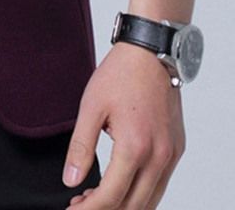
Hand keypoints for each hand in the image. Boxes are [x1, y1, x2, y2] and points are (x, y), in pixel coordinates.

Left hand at [61, 41, 185, 208]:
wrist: (150, 52)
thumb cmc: (120, 74)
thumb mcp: (91, 107)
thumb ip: (81, 147)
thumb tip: (70, 180)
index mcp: (135, 147)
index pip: (111, 197)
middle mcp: (159, 156)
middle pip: (133, 207)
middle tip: (79, 204)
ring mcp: (171, 154)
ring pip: (150, 201)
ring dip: (124, 205)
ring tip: (95, 197)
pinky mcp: (176, 149)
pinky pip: (160, 184)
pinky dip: (140, 193)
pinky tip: (119, 184)